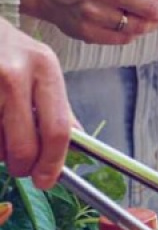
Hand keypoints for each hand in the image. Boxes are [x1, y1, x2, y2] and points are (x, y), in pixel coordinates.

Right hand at [0, 19, 71, 188]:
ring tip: (1, 132)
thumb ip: (59, 106)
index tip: (47, 179)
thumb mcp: (41, 67)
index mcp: (44, 68)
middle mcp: (14, 72)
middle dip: (23, 166)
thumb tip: (78, 143)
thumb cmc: (7, 49)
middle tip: (21, 168)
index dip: (53, 163)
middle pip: (24, 145)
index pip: (58, 130)